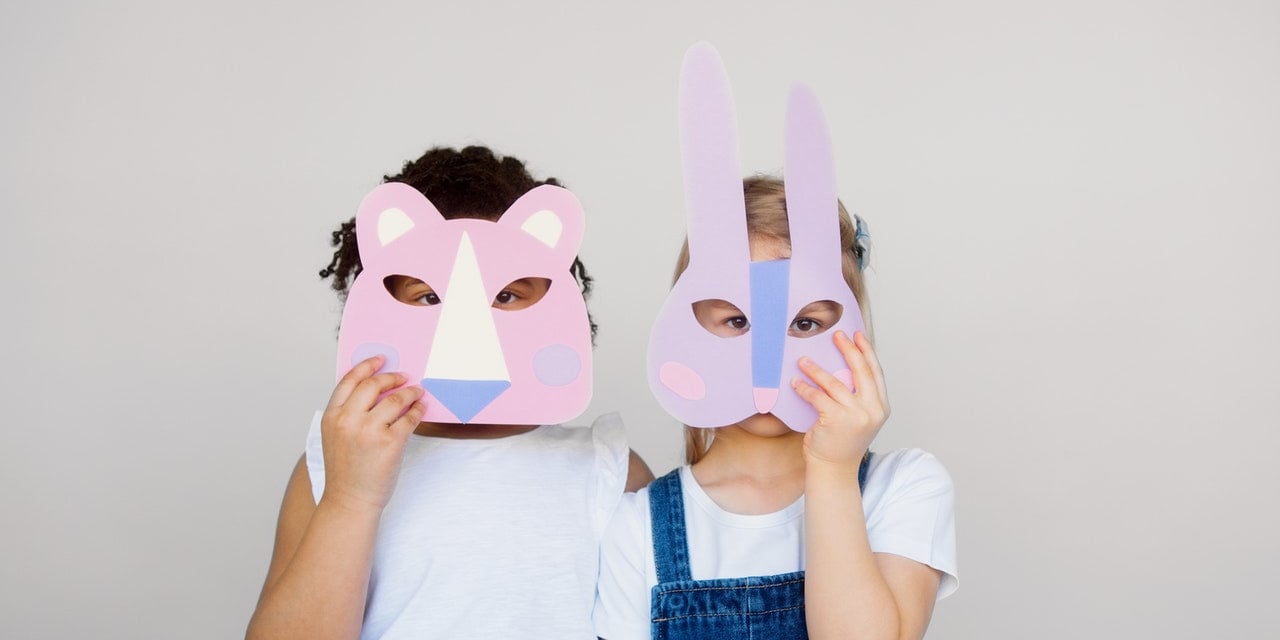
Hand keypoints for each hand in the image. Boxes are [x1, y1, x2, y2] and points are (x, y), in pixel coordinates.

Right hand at [319, 355, 425, 512]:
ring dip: (410, 392)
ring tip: (417, 392)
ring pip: (395, 399)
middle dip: (392, 377)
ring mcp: (369, 431)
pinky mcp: (390, 443)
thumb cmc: (345, 471)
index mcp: (331, 416)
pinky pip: (409, 418)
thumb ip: (348, 413)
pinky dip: (417, 410)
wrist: (350, 500)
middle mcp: (348, 420)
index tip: (381, 359)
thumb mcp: (336, 436)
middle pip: (373, 385)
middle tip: (404, 377)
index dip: (367, 365)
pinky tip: (421, 409)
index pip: (349, 380)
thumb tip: (377, 389)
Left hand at [792, 331, 889, 472]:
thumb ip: (858, 396)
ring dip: (816, 369)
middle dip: (848, 349)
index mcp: (881, 407)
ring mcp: (856, 415)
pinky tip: (795, 381)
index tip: (857, 335)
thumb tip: (843, 367)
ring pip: (835, 382)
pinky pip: (817, 396)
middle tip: (837, 335)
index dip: (867, 351)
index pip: (876, 372)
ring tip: (803, 359)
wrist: (834, 469)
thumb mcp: (859, 417)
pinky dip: (804, 387)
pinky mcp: (836, 419)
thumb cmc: (842, 442)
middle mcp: (873, 410)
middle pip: (861, 371)